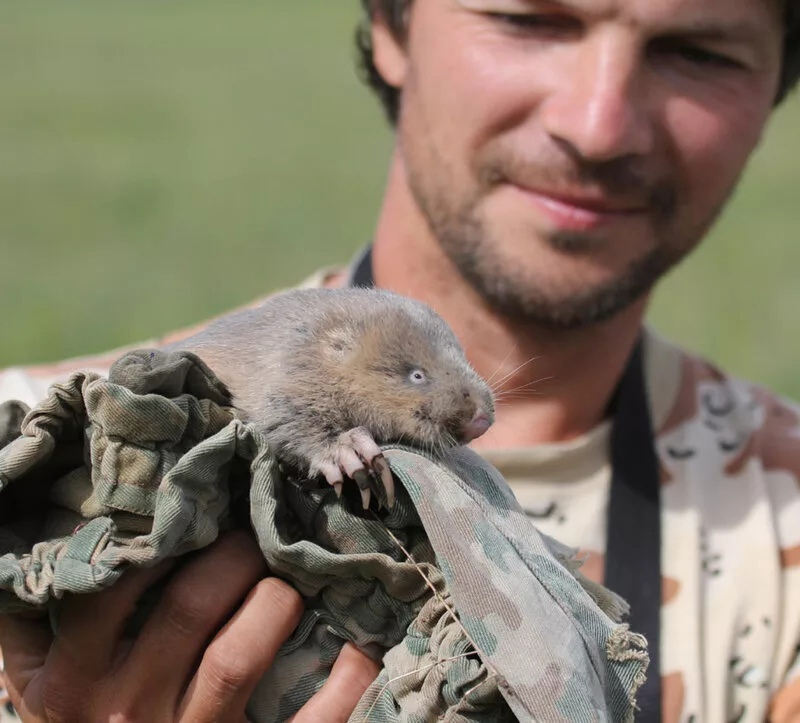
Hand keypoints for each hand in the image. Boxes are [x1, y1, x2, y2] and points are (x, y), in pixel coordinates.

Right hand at [0, 531, 378, 721]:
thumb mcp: (41, 686)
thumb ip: (32, 624)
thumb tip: (39, 537)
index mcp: (70, 688)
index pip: (107, 591)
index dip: (155, 538)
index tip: (190, 506)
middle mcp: (124, 714)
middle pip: (189, 609)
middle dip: (235, 555)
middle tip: (256, 533)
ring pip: (238, 656)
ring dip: (277, 602)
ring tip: (291, 578)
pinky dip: (342, 684)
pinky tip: (358, 648)